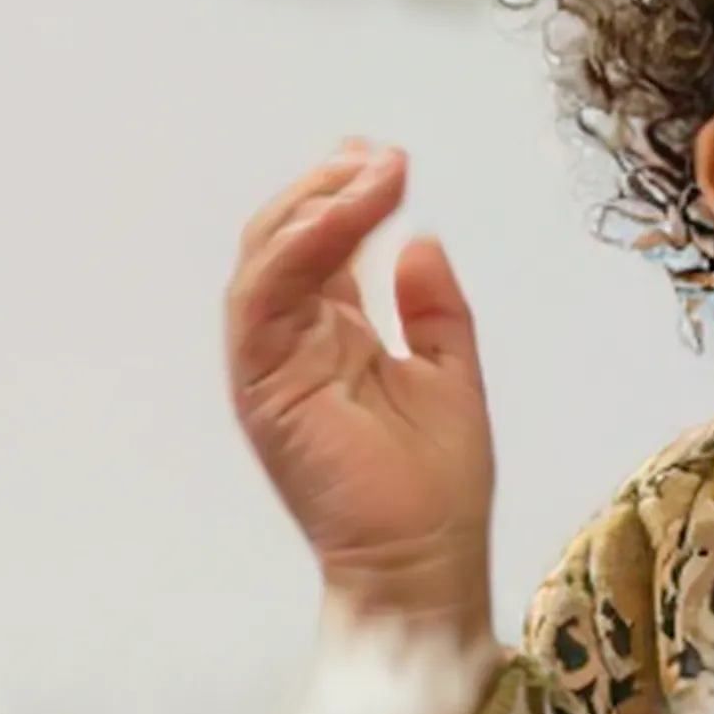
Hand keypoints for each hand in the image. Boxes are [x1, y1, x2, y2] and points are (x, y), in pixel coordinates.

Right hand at [225, 142, 496, 642]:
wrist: (427, 558)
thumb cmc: (436, 485)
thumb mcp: (451, 373)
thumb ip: (433, 309)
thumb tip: (420, 241)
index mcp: (332, 339)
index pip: (321, 249)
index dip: (345, 197)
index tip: (385, 158)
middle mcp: (293, 345)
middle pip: (283, 242)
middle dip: (324, 188)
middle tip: (376, 154)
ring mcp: (271, 364)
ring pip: (265, 260)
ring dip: (313, 207)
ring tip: (369, 173)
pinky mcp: (262, 385)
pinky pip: (263, 300)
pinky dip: (297, 249)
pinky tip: (342, 214)